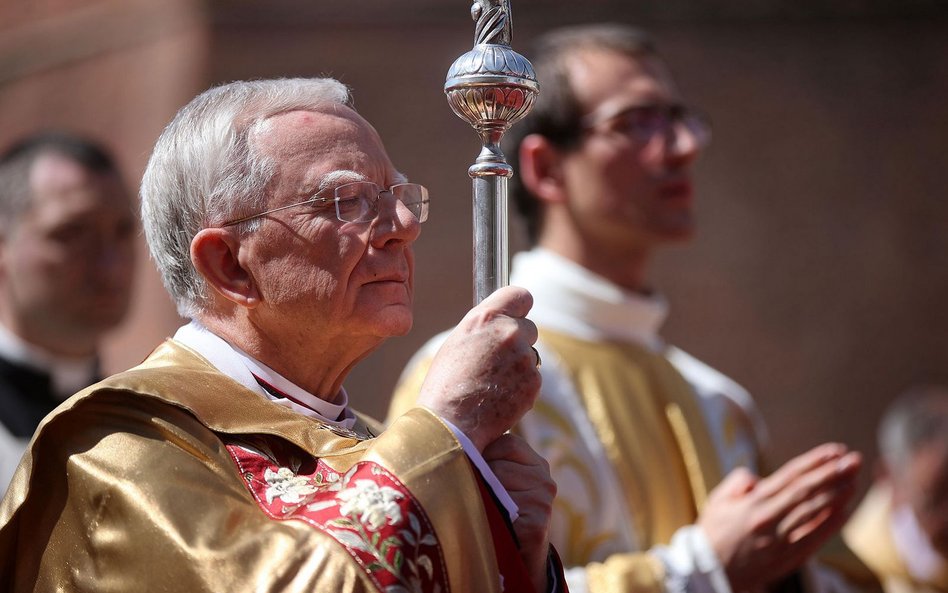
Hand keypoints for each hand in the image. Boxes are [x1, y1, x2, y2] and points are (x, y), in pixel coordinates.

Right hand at [416, 286, 539, 451]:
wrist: (452, 424)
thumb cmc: (446, 385)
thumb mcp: (458, 342)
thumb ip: (484, 328)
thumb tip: (501, 323)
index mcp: (485, 317)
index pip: (520, 295)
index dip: (519, 306)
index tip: (517, 314)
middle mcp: (508, 332)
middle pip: (529, 327)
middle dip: (519, 342)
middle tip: (497, 361)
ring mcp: (524, 357)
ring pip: (531, 355)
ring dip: (520, 367)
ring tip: (492, 384)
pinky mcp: (534, 381)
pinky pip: (533, 378)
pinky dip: (522, 388)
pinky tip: (500, 398)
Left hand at [483, 434, 555, 592]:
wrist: (516, 558)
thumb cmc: (499, 512)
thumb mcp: (499, 480)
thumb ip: (489, 457)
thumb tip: (455, 432)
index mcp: (537, 463)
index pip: (507, 442)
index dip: (484, 453)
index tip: (474, 469)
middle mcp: (545, 480)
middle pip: (498, 465)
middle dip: (479, 477)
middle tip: (474, 494)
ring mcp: (543, 502)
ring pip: (496, 485)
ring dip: (482, 498)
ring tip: (482, 511)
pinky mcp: (537, 524)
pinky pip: (501, 510)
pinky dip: (489, 517)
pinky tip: (491, 524)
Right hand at [698, 443, 861, 592]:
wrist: (710, 571)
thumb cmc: (713, 532)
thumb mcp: (717, 500)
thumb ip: (738, 482)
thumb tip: (758, 477)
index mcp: (754, 503)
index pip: (791, 476)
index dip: (815, 462)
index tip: (834, 451)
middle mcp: (770, 520)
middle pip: (808, 492)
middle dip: (833, 474)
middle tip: (854, 460)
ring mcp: (781, 540)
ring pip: (815, 514)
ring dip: (838, 495)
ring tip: (854, 479)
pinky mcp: (788, 557)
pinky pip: (815, 537)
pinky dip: (832, 523)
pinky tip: (845, 510)